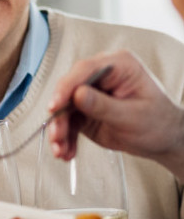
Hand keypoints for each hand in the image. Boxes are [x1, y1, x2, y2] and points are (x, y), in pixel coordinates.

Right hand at [47, 50, 183, 177]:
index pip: (84, 70)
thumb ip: (104, 105)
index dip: (66, 87)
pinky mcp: (84, 111)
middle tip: (57, 134)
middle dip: (60, 116)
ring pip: (64, 109)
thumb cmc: (159, 122)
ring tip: (61, 149)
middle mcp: (101, 78)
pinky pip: (68, 123)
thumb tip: (78, 95)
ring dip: (59, 131)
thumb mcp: (133, 115)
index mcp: (118, 67)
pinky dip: (65, 139)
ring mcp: (91, 94)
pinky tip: (67, 151)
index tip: (56, 105)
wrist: (162, 140)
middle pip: (68, 90)